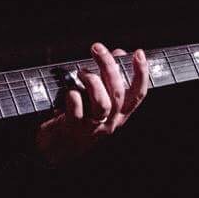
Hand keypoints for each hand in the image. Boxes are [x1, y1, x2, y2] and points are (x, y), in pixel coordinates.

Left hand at [35, 43, 149, 165]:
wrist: (57, 149)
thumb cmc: (79, 118)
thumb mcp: (98, 100)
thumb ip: (109, 78)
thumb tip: (119, 54)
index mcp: (120, 114)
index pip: (138, 94)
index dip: (141, 73)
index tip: (138, 53)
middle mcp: (110, 121)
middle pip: (117, 92)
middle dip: (108, 65)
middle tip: (97, 48)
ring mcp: (93, 126)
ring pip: (102, 103)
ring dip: (92, 81)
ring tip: (81, 72)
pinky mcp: (73, 128)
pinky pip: (77, 110)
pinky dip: (73, 96)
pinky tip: (69, 90)